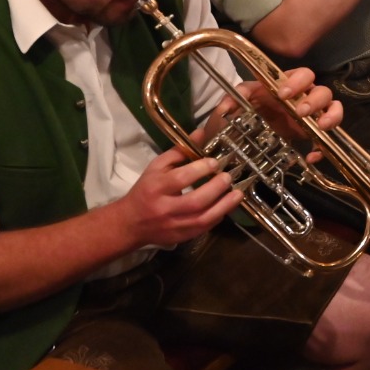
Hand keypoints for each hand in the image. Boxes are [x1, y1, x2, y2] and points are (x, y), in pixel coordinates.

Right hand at [110, 146, 238, 248]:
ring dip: (224, 206)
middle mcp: (164, 208)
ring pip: (202, 219)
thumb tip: (202, 132)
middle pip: (195, 201)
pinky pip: (203, 229)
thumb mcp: (156, 167)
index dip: (200, 169)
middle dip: (216, 188)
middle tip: (228, 177)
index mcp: (156, 188)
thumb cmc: (146, 190)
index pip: (180, 179)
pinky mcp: (180, 237)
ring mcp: (173, 226)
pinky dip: (217, 217)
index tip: (214, 162)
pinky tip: (226, 207)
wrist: (131, 223)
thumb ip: (179, 151)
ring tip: (238, 194)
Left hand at [216, 68, 343, 145]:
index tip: (283, 94)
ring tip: (321, 126)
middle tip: (301, 112)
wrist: (240, 139)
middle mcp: (303, 98)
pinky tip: (312, 156)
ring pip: (333, 107)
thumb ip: (233, 99)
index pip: (302, 75)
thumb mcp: (236, 104)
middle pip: (322, 90)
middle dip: (314, 100)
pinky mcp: (311, 136)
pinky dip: (322, 148)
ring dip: (330, 115)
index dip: (297, 82)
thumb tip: (227, 105)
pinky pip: (325, 139)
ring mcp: (311, 116)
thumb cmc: (242, 114)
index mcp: (288, 86)